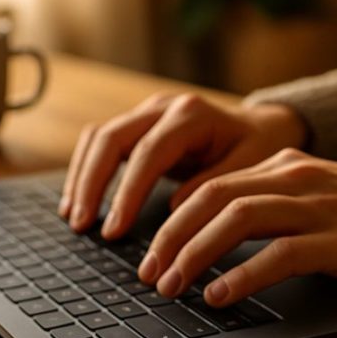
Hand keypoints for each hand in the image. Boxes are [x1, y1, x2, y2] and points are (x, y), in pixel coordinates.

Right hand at [58, 93, 306, 237]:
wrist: (263, 126)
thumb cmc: (258, 149)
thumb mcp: (250, 167)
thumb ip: (214, 185)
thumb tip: (173, 211)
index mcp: (191, 115)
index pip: (148, 152)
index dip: (127, 193)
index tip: (114, 231)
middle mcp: (163, 107)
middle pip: (110, 139)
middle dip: (91, 184)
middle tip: (81, 225)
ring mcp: (148, 113)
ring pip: (99, 137)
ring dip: (81, 177)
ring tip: (73, 218)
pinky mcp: (140, 126)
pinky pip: (102, 143)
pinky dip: (87, 171)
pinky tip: (79, 202)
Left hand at [138, 149, 336, 306]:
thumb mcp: (316, 198)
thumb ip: (271, 207)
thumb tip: (216, 238)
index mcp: (285, 169)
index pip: (210, 187)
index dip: (172, 220)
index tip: (150, 251)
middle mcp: (296, 181)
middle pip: (212, 200)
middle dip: (170, 239)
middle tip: (149, 274)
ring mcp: (320, 209)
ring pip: (238, 221)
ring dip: (195, 255)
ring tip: (172, 286)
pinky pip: (280, 255)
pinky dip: (243, 275)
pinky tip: (220, 295)